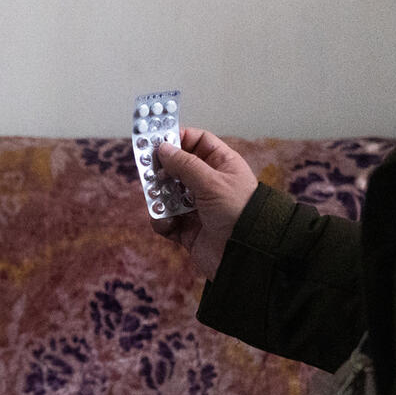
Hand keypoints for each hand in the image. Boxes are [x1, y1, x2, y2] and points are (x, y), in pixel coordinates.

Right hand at [152, 128, 258, 280]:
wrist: (246, 256)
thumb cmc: (238, 212)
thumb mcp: (212, 182)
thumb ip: (184, 164)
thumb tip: (162, 148)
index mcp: (221, 165)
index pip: (197, 141)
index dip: (178, 138)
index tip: (157, 140)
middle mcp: (208, 183)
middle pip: (177, 167)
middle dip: (161, 170)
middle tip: (149, 172)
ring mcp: (196, 206)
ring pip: (167, 193)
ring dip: (159, 196)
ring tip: (158, 200)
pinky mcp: (187, 228)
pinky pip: (166, 219)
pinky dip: (162, 221)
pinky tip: (168, 223)